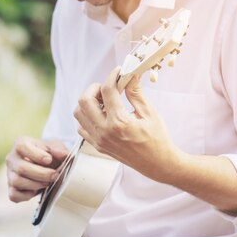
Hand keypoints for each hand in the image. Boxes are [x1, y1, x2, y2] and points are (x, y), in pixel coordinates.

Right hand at [5, 137, 68, 202]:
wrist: (46, 165)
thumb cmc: (49, 154)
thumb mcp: (56, 147)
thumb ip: (60, 149)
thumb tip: (63, 155)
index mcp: (20, 144)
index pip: (22, 147)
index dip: (37, 155)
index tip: (49, 160)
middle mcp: (12, 158)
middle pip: (21, 168)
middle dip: (41, 174)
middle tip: (54, 175)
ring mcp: (9, 174)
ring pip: (17, 182)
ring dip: (35, 185)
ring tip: (47, 183)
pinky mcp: (11, 188)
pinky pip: (14, 195)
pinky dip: (26, 196)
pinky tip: (36, 191)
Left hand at [73, 67, 181, 182]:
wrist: (157, 164)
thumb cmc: (157, 138)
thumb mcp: (149, 113)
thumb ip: (136, 93)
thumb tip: (129, 75)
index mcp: (119, 122)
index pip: (107, 91)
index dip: (112, 76)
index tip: (118, 72)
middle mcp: (105, 131)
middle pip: (84, 100)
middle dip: (94, 88)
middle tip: (107, 88)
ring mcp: (99, 140)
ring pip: (78, 114)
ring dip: (88, 102)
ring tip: (103, 101)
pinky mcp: (98, 146)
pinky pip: (82, 127)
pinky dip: (87, 117)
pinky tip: (101, 114)